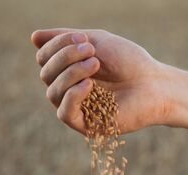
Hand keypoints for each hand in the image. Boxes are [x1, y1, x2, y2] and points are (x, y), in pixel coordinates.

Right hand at [31, 28, 170, 133]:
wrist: (155, 84)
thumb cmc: (130, 61)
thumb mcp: (97, 40)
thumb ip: (65, 38)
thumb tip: (33, 37)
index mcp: (69, 68)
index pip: (44, 58)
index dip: (57, 46)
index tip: (84, 40)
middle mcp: (69, 88)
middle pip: (46, 74)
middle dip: (65, 58)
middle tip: (91, 52)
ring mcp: (77, 107)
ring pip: (53, 92)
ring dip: (71, 73)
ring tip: (95, 65)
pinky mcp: (86, 125)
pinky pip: (64, 113)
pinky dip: (72, 96)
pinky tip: (89, 85)